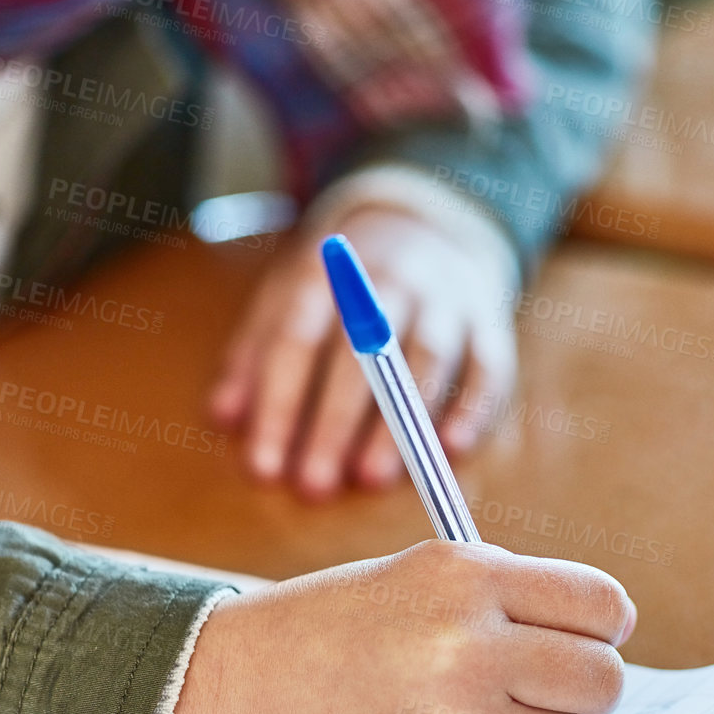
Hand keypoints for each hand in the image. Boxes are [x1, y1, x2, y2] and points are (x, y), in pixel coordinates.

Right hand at [165, 541, 634, 713]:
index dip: (604, 626)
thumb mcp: (413, 574)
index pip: (602, 605)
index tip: (592, 637)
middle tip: (546, 685)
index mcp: (466, 576)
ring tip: (464, 708)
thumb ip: (505, 594)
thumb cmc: (323, 626)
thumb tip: (600, 632)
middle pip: (603, 678)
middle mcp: (469, 643)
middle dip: (584, 684)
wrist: (225, 687)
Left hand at [206, 203, 517, 498]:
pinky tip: (447, 451)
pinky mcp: (490, 323)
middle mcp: (392, 279)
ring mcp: (446, 298)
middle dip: (334, 423)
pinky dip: (471, 409)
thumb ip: (255, 356)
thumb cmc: (340, 289)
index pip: (296, 338)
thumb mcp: (286, 299)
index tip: (263, 467)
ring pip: (426, 360)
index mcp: (330, 273)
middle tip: (312, 486)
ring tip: (371, 480)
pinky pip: (487, 367)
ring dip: (399, 423)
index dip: (277, 405)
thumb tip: (223, 417)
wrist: (422, 227)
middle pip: (360, 353)